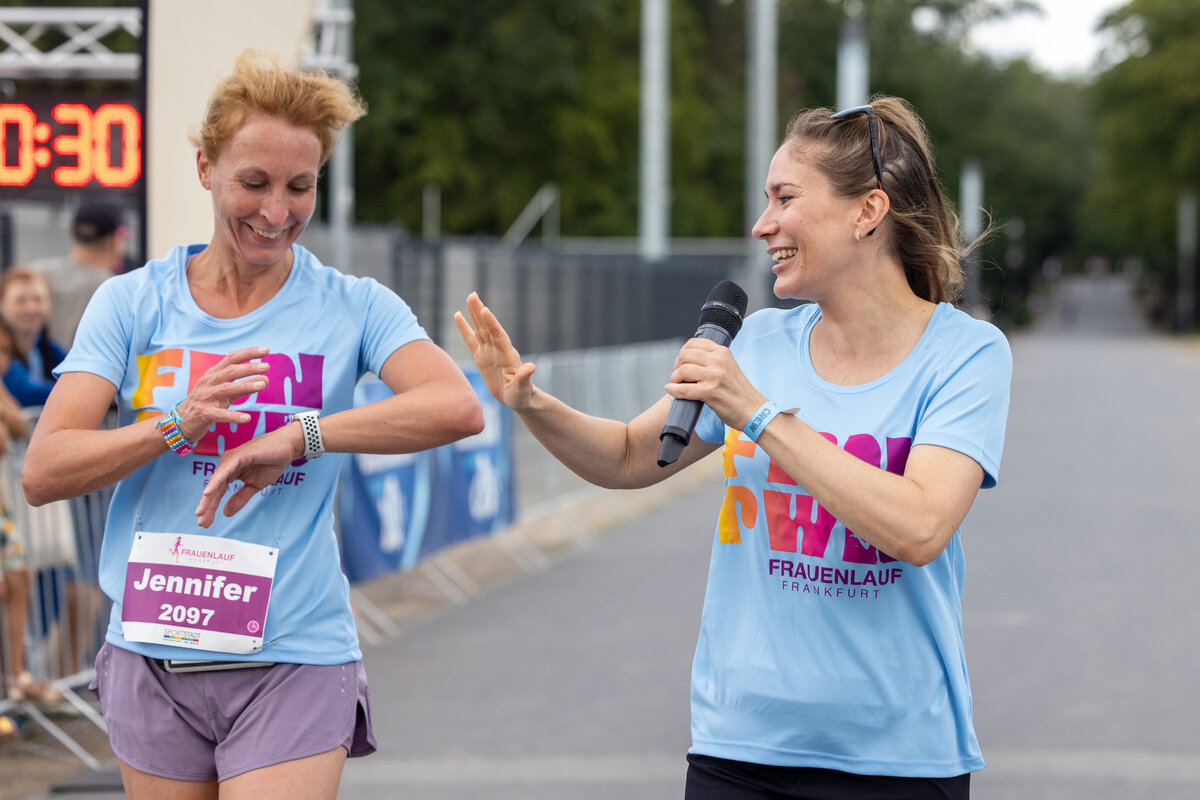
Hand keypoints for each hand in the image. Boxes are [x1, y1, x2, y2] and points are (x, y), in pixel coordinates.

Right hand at [174, 347, 271, 443]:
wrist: (180, 421)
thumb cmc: (206, 402)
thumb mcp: (223, 390)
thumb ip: (243, 384)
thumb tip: (266, 378)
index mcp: (213, 374)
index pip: (231, 358)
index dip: (248, 353)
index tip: (266, 350)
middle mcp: (208, 382)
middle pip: (230, 371)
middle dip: (249, 368)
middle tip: (266, 366)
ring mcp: (205, 397)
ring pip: (226, 389)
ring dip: (245, 386)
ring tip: (262, 384)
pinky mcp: (203, 413)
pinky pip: (220, 415)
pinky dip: (233, 416)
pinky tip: (247, 418)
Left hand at [194, 421, 302, 527]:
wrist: (288, 448)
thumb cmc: (272, 463)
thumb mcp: (255, 486)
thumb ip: (241, 498)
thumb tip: (225, 513)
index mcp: (230, 472)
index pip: (218, 493)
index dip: (211, 508)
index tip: (205, 523)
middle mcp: (227, 466)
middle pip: (214, 489)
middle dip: (207, 506)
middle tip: (201, 523)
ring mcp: (231, 460)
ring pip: (216, 482)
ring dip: (208, 498)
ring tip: (201, 512)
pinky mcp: (238, 456)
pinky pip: (225, 471)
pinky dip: (216, 482)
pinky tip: (208, 493)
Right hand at [454, 292, 536, 410]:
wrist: (518, 398)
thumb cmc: (521, 395)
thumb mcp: (522, 390)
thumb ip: (524, 378)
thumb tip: (531, 367)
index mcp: (507, 356)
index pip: (498, 337)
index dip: (491, 324)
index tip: (484, 310)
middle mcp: (498, 349)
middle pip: (487, 328)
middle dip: (480, 312)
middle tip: (473, 295)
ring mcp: (489, 351)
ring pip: (480, 329)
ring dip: (474, 314)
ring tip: (470, 297)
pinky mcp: (481, 356)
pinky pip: (471, 340)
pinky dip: (464, 328)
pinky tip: (458, 315)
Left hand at [666, 337, 764, 429]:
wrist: (754, 410)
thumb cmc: (739, 393)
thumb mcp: (729, 367)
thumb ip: (713, 361)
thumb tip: (689, 360)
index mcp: (722, 352)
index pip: (693, 343)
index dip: (682, 353)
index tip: (682, 363)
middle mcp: (719, 361)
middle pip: (685, 355)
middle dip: (676, 365)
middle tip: (678, 376)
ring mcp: (715, 376)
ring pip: (683, 370)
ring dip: (674, 378)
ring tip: (677, 384)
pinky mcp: (711, 392)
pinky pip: (684, 389)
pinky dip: (674, 390)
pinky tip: (672, 391)